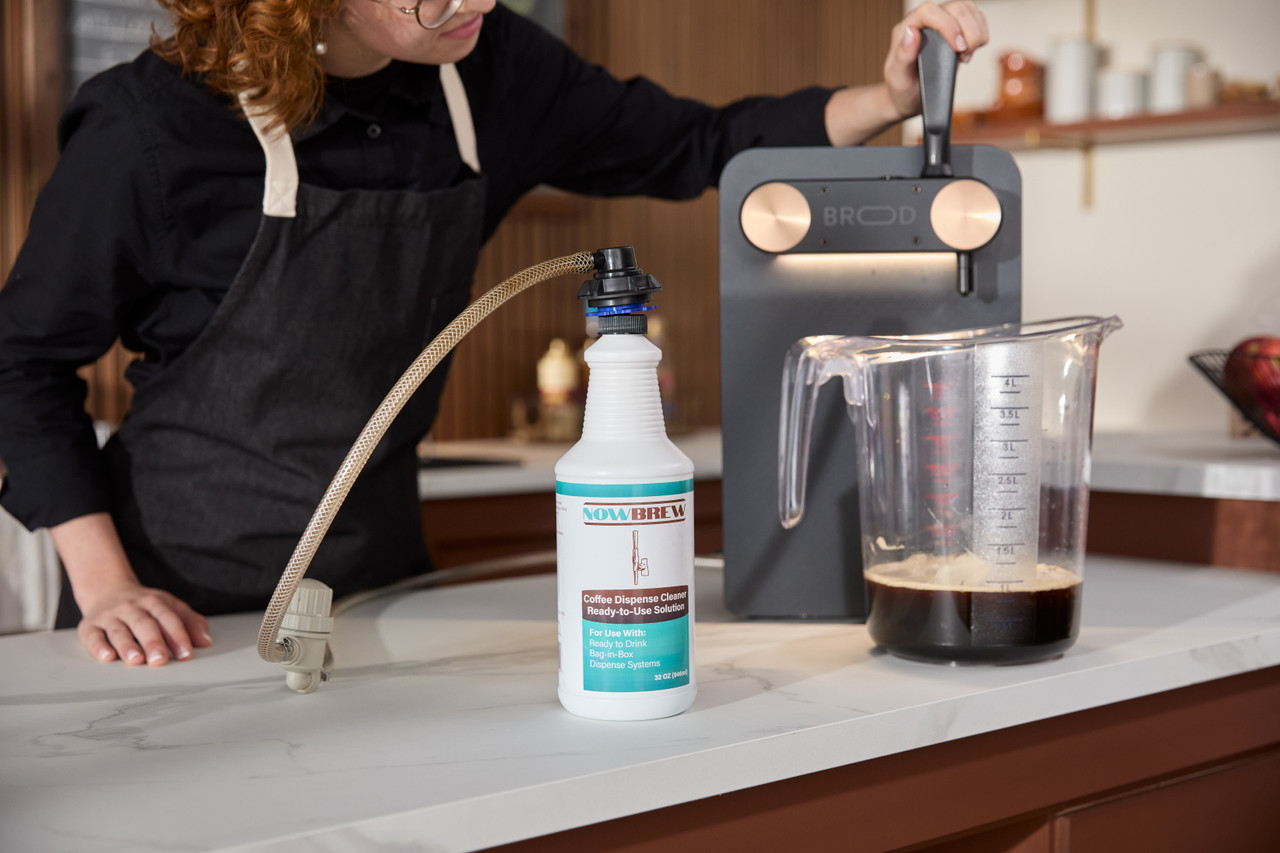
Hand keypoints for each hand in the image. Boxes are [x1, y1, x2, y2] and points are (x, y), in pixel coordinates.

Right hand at [51, 512, 211, 665]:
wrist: (107, 590)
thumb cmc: (144, 606)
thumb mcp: (170, 607)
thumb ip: (190, 622)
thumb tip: (205, 642)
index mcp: (154, 602)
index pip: (168, 617)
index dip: (178, 635)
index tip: (186, 654)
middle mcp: (131, 608)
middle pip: (144, 624)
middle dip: (153, 642)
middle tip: (160, 660)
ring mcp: (109, 616)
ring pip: (118, 631)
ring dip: (127, 646)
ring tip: (136, 661)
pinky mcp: (89, 626)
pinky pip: (93, 636)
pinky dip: (98, 647)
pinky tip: (107, 657)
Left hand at [883, 1, 989, 120]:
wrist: (910, 95)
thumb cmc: (902, 87)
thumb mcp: (897, 77)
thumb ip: (902, 55)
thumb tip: (911, 32)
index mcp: (907, 27)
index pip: (929, 11)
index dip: (948, 25)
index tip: (957, 48)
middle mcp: (926, 21)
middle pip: (955, 7)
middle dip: (968, 31)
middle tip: (963, 56)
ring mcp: (943, 22)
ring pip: (968, 10)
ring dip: (976, 32)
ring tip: (965, 55)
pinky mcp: (957, 29)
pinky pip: (977, 18)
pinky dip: (981, 33)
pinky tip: (970, 50)